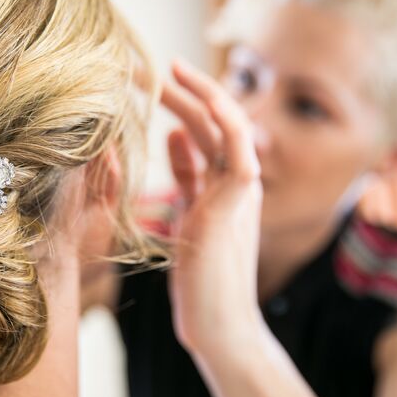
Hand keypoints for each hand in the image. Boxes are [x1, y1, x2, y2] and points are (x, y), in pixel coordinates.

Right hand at [162, 59, 263, 353]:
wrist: (219, 327)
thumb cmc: (217, 287)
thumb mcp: (220, 230)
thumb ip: (231, 186)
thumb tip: (237, 139)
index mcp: (240, 185)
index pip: (228, 122)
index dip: (205, 91)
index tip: (174, 68)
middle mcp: (232, 187)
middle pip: (212, 129)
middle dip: (188, 97)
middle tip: (156, 74)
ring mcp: (216, 201)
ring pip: (201, 148)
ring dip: (182, 119)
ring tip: (157, 97)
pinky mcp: (202, 217)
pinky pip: (193, 175)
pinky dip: (182, 153)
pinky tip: (169, 139)